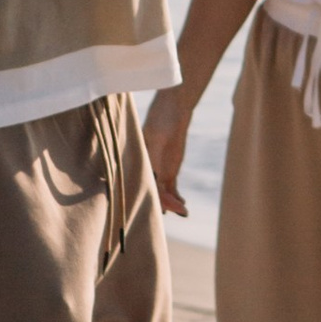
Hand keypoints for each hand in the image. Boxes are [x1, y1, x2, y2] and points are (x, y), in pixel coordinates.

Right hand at [145, 88, 192, 217]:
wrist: (174, 110)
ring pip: (163, 193)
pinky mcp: (169, 171)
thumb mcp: (155, 139)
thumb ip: (153, 159)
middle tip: (179, 211)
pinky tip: (182, 204)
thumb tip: (153, 179)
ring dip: (172, 203)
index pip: (141, 184)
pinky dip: (175, 197)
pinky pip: (171, 188)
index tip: (158, 208)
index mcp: (137, 162)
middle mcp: (145, 169)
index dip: (148, 197)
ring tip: (183, 210)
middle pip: (153, 192)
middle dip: (164, 204)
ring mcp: (158, 171)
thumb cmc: (160, 121)